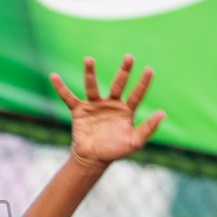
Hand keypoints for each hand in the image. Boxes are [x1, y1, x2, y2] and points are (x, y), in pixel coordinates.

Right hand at [50, 55, 165, 165]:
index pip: (137, 94)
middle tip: (129, 57)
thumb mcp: (135, 142)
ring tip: (89, 59)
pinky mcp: (79, 110)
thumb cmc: (115, 151)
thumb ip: (149, 129)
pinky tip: (53, 77)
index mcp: (126, 110)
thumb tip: (163, 113)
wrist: (93, 159)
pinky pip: (69, 97)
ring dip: (90, 73)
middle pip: (118, 84)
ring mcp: (95, 105)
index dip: (143, 84)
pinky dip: (61, 88)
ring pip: (92, 86)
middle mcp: (111, 104)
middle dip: (124, 71)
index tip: (150, 70)